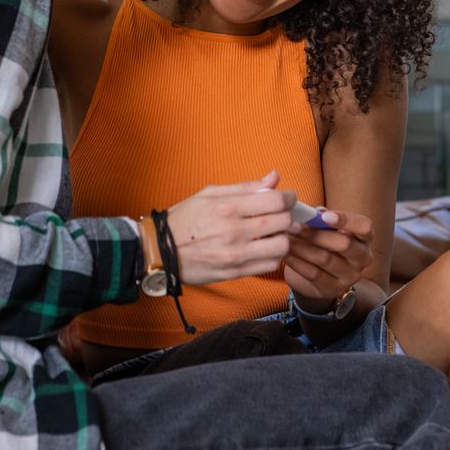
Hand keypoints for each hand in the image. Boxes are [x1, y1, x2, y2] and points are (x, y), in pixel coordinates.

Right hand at [168, 171, 300, 285]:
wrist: (161, 251)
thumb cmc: (185, 219)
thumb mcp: (209, 194)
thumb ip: (245, 187)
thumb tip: (274, 177)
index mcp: (228, 207)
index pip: (275, 201)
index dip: (288, 197)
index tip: (288, 197)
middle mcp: (235, 231)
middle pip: (283, 222)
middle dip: (288, 215)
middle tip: (281, 214)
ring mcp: (237, 254)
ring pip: (281, 246)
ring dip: (283, 238)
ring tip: (274, 233)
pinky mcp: (237, 272)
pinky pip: (270, 265)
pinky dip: (274, 256)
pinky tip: (265, 248)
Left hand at [283, 209, 373, 311]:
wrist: (317, 273)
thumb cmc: (323, 242)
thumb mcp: (325, 227)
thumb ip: (321, 217)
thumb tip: (315, 212)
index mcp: (364, 238)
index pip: (364, 227)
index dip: (346, 220)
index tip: (323, 216)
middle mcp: (362, 258)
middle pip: (344, 244)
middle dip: (315, 233)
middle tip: (293, 225)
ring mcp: (350, 276)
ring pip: (325, 258)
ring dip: (302, 246)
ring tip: (285, 237)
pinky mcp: (333, 289)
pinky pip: (313, 274)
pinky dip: (297, 262)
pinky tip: (285, 254)